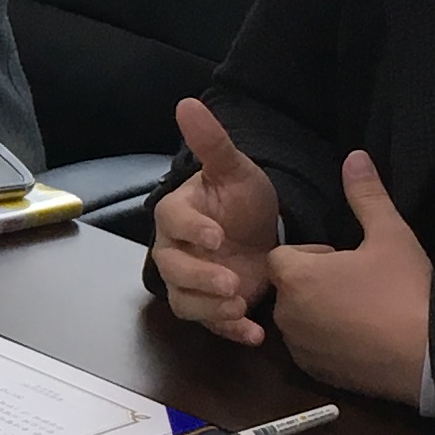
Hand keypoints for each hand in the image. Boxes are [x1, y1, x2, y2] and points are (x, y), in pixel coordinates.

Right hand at [150, 97, 282, 344]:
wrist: (261, 234)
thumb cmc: (242, 200)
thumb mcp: (235, 169)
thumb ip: (212, 142)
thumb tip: (188, 102)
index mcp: (177, 214)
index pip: (173, 221)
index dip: (192, 230)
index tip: (216, 236)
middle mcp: (175, 250)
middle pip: (173, 268)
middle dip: (201, 277)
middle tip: (232, 281)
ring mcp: (189, 282)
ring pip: (185, 300)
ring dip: (210, 308)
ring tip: (240, 306)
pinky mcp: (209, 307)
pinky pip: (210, 324)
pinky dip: (231, 331)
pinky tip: (254, 332)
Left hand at [265, 151, 434, 405]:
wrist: (430, 356)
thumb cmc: (405, 289)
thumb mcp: (390, 234)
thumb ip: (366, 194)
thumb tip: (354, 155)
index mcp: (295, 277)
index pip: (283, 255)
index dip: (314, 254)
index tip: (347, 258)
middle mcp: (286, 314)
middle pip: (289, 287)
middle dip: (316, 282)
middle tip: (360, 282)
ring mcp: (299, 348)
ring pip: (299, 318)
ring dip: (321, 310)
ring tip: (365, 308)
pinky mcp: (316, 373)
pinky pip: (312, 348)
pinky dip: (329, 340)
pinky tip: (366, 336)